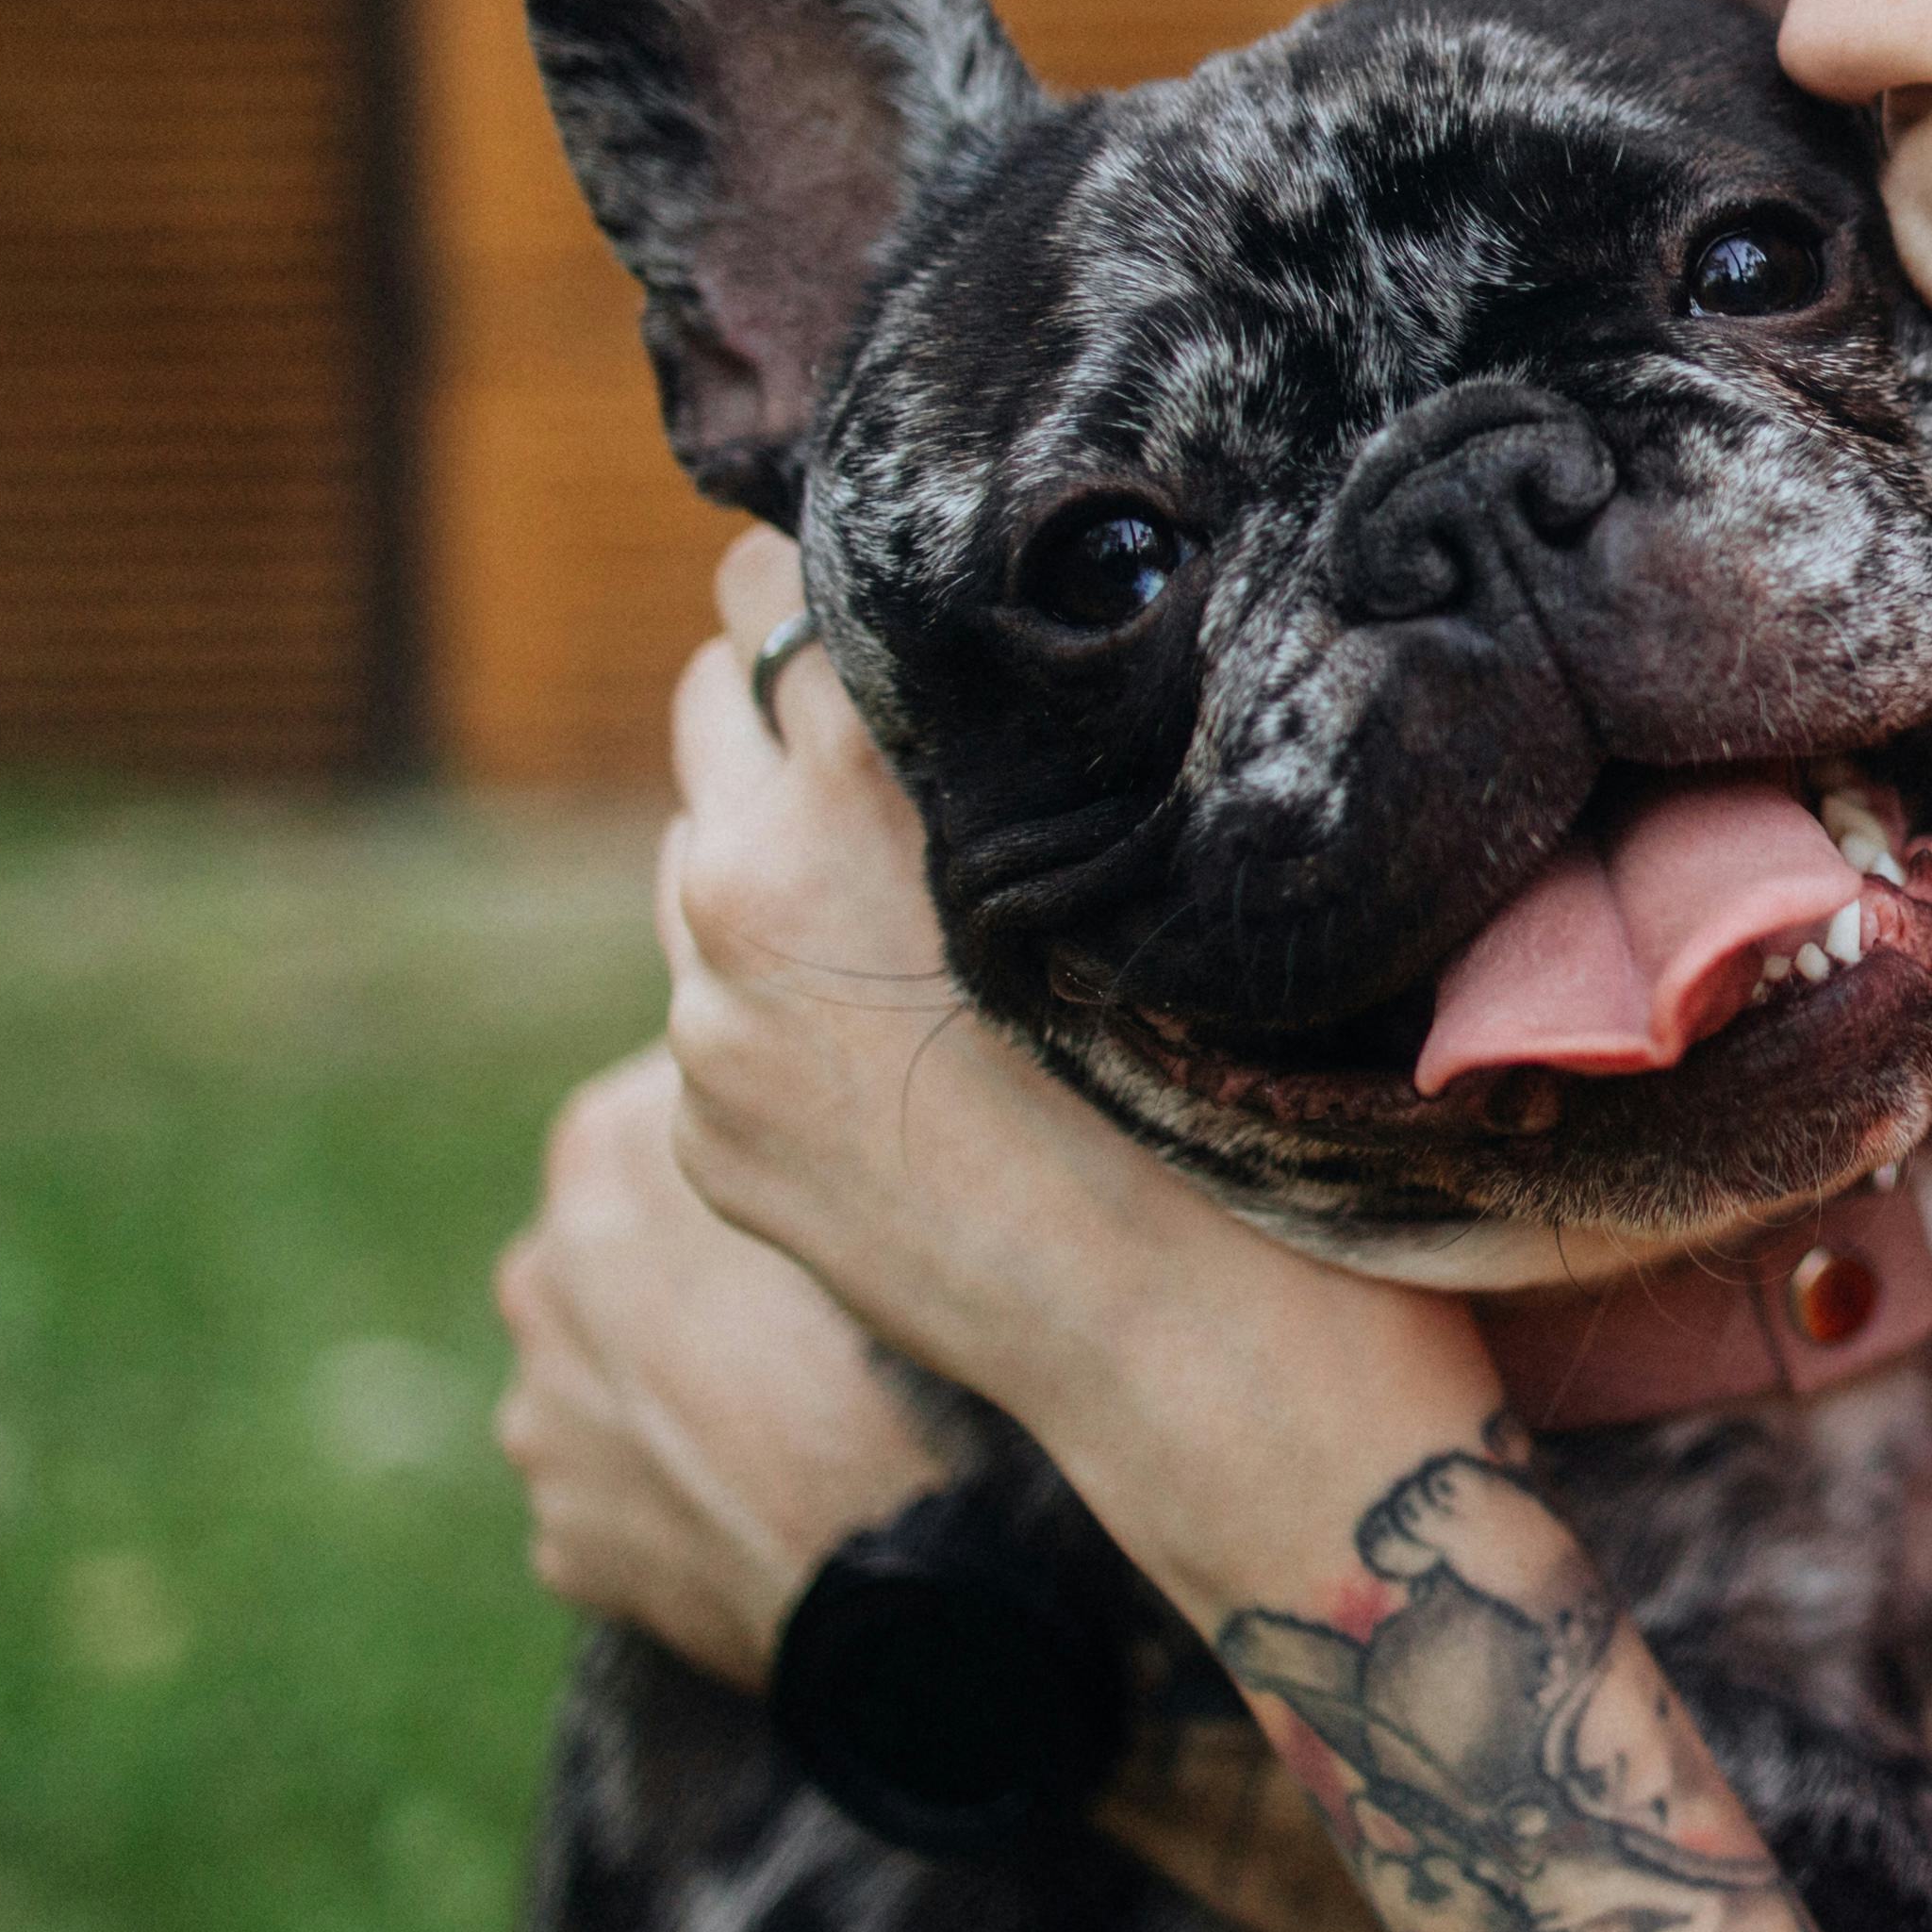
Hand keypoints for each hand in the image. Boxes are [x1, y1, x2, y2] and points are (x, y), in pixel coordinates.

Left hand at [491, 1043, 952, 1685]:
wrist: (891, 1598)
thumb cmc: (907, 1379)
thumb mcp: (865, 1210)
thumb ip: (806, 1146)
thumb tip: (816, 1096)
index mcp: (604, 1177)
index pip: (652, 1098)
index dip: (741, 1120)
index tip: (811, 1144)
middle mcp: (539, 1287)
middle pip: (620, 1233)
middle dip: (696, 1249)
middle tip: (812, 1286)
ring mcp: (539, 1423)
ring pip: (610, 1363)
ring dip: (679, 1370)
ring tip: (795, 1400)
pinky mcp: (561, 1535)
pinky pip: (619, 1478)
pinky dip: (679, 1479)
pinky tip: (765, 1487)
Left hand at [652, 530, 1497, 1610]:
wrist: (1190, 1356)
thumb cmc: (1230, 1088)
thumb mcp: (1120, 858)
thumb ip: (1003, 748)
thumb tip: (958, 653)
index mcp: (853, 790)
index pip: (785, 590)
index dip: (860, 575)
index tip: (925, 578)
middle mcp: (740, 888)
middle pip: (718, 700)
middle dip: (802, 694)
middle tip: (917, 701)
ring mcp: (701, 1027)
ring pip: (706, 854)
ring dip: (786, 838)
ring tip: (922, 867)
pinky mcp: (701, 1132)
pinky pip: (714, 1000)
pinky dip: (783, 980)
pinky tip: (906, 1015)